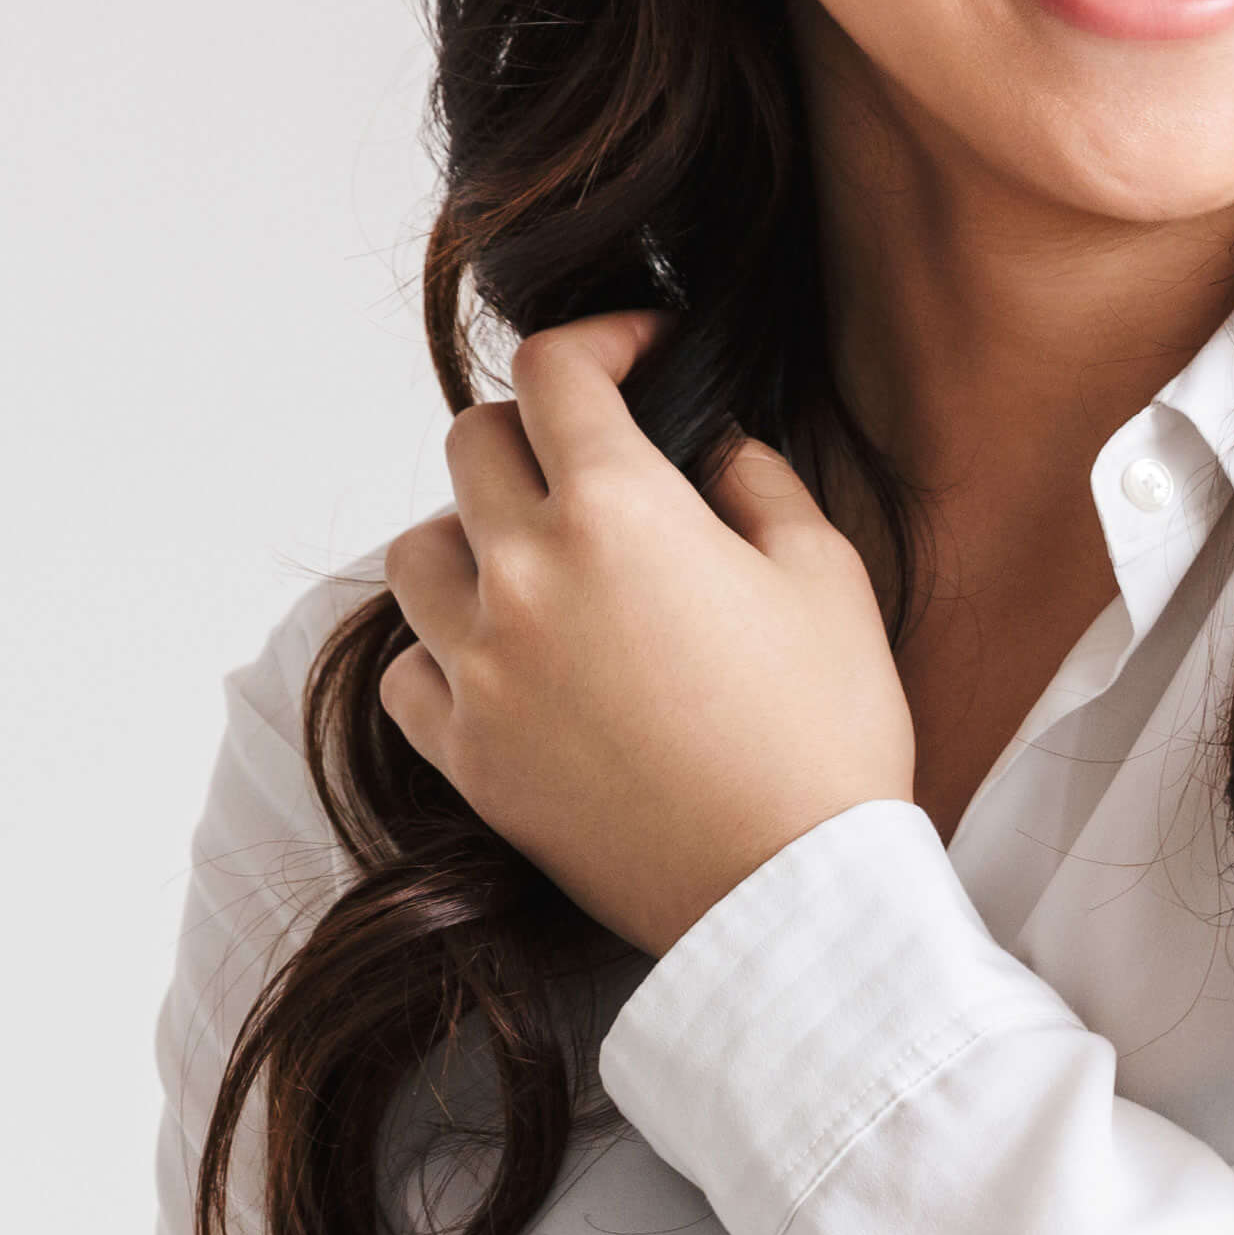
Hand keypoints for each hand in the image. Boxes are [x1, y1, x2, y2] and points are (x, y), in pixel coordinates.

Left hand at [379, 313, 916, 951]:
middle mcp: (525, 575)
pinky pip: (408, 672)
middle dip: (533, 431)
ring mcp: (481, 670)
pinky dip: (443, 651)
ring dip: (472, 536)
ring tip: (537, 565)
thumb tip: (712, 448)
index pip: (555, 370)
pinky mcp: (467, 756)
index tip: (637, 355)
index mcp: (616, 509)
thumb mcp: (825, 575)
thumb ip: (759, 481)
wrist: (788, 895)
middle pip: (470, 445)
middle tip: (592, 460)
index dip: (600, 339)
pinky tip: (505, 660)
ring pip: (417, 553)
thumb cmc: (824, 734)